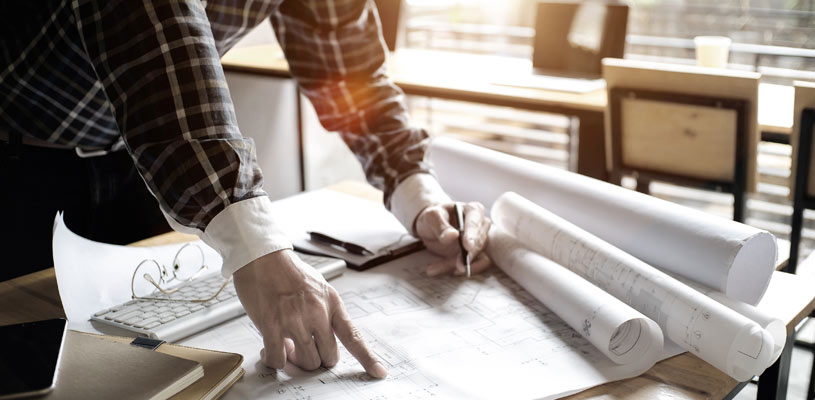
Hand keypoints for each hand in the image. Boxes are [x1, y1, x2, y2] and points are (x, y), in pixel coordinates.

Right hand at [232, 249, 386, 377]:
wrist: (263, 258)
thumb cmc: (290, 271)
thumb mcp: (320, 288)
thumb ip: (325, 312)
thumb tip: (323, 337)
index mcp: (332, 304)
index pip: (353, 336)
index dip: (367, 358)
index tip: (379, 372)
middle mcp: (316, 314)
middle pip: (329, 357)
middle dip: (319, 358)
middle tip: (307, 349)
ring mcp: (295, 321)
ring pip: (307, 362)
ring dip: (297, 360)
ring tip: (288, 344)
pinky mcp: (272, 326)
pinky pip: (278, 359)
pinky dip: (276, 360)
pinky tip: (272, 349)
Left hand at [415, 202, 490, 276]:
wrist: (432, 226)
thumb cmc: (434, 217)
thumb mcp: (432, 218)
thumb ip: (441, 226)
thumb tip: (453, 235)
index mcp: (473, 210)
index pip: (475, 223)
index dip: (472, 235)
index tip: (467, 247)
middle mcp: (481, 225)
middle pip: (481, 242)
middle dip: (469, 256)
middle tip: (457, 265)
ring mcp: (480, 240)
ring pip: (477, 257)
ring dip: (457, 264)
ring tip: (434, 269)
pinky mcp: (476, 254)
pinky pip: (474, 266)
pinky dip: (458, 270)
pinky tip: (445, 271)